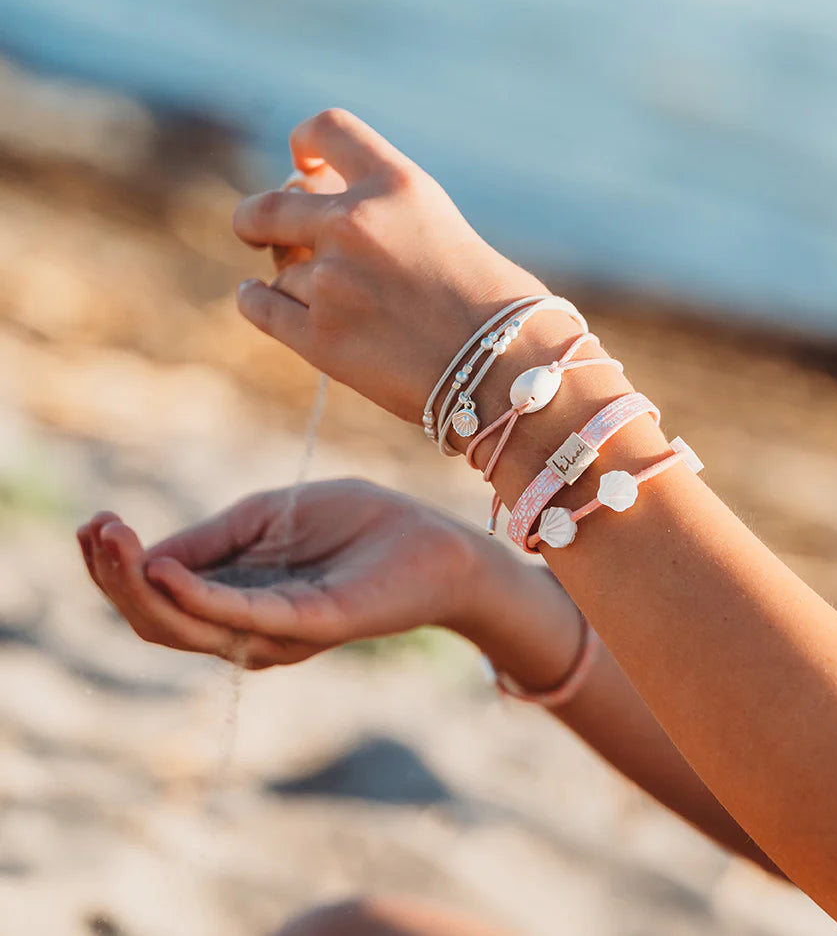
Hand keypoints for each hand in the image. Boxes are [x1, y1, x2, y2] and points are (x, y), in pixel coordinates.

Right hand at [77, 479, 489, 669]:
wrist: (435, 541)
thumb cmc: (358, 524)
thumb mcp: (269, 516)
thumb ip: (214, 537)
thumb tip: (148, 553)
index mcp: (236, 595)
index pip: (160, 594)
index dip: (120, 564)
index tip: (93, 522)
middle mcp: (247, 624)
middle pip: (160, 618)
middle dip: (116, 579)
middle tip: (94, 531)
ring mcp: (277, 630)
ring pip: (189, 627)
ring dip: (141, 586)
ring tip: (113, 539)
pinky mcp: (311, 623)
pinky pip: (244, 618)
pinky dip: (199, 597)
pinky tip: (166, 570)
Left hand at [233, 109, 548, 422]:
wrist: (507, 369)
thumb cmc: (490, 304)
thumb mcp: (439, 227)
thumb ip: (379, 214)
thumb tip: (308, 210)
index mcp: (396, 184)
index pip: (328, 129)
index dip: (307, 142)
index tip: (304, 163)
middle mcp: (354, 222)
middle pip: (271, 205)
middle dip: (259, 218)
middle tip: (258, 227)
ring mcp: (330, 280)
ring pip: (279, 269)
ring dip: (292, 278)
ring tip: (331, 302)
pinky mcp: (316, 336)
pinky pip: (259, 305)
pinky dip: (256, 300)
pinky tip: (259, 298)